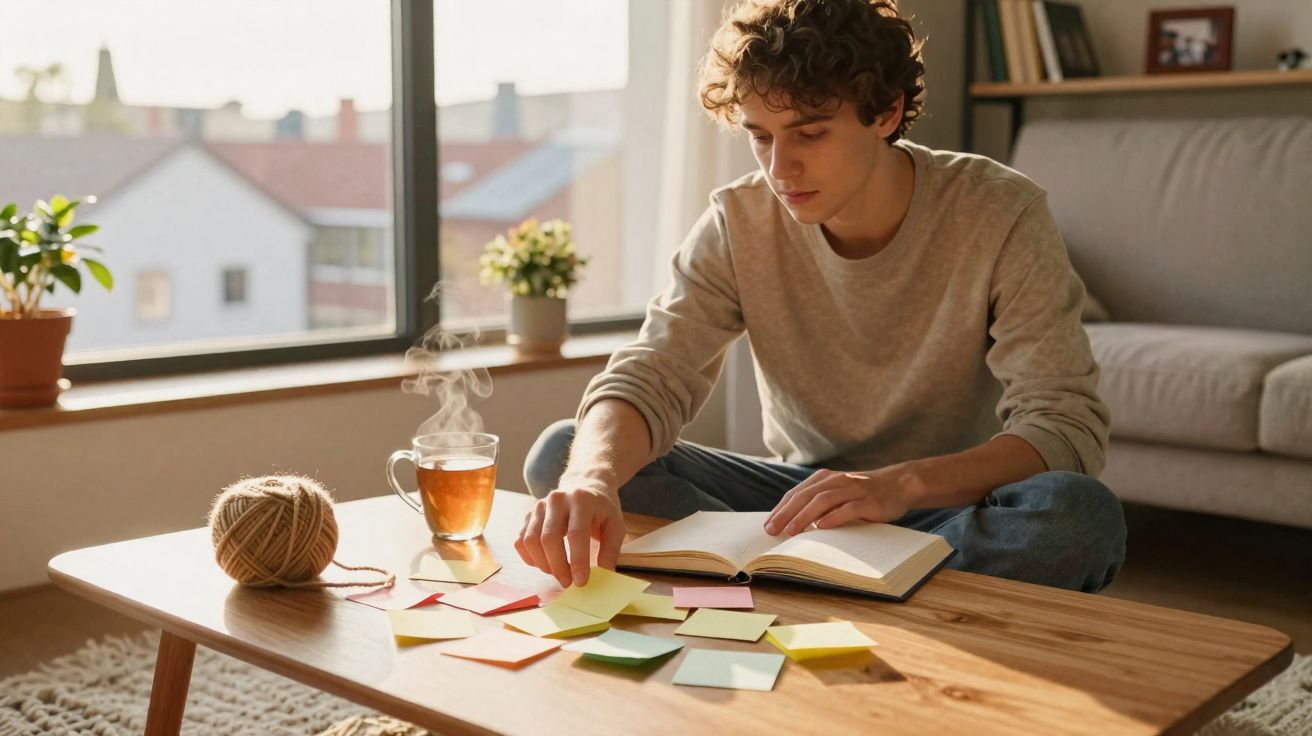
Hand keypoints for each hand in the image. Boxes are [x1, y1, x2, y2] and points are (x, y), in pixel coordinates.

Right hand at [514, 481, 625, 587]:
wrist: (584, 485)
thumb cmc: (601, 508)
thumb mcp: (615, 525)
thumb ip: (611, 549)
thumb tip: (605, 573)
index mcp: (581, 500)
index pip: (576, 534)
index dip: (577, 561)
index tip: (581, 581)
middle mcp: (557, 500)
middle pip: (549, 538)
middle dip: (557, 566)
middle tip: (568, 582)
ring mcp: (539, 506)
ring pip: (531, 540)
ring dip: (543, 564)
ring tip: (558, 573)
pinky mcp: (529, 515)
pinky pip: (521, 541)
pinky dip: (530, 558)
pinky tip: (544, 564)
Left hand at [764, 467, 919, 535]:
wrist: (899, 484)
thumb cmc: (863, 494)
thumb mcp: (838, 494)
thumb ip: (819, 504)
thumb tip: (792, 524)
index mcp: (825, 478)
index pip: (797, 493)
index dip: (781, 509)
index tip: (767, 525)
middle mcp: (837, 481)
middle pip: (806, 496)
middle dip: (786, 513)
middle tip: (772, 530)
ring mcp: (854, 490)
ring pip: (824, 501)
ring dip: (805, 516)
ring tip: (791, 531)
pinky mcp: (869, 501)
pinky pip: (849, 508)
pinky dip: (834, 517)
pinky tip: (822, 527)